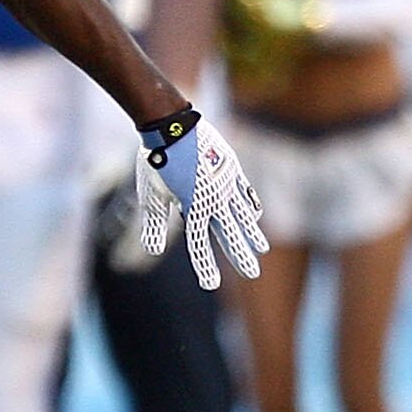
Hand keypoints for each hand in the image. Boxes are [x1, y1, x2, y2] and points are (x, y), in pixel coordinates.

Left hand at [133, 108, 267, 289]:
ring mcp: (227, 184)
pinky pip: (245, 192)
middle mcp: (214, 199)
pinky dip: (250, 205)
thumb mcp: (150, 193)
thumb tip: (152, 249)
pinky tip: (255, 216)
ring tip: (260, 250)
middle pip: (230, 234)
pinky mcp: (233, 169)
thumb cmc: (156, 161)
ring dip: (251, 233)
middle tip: (252, 274)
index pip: (199, 245)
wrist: (172, 125)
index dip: (205, 267)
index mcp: (191, 207)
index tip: (211, 285)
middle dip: (240, 256)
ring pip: (243, 215)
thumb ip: (152, 222)